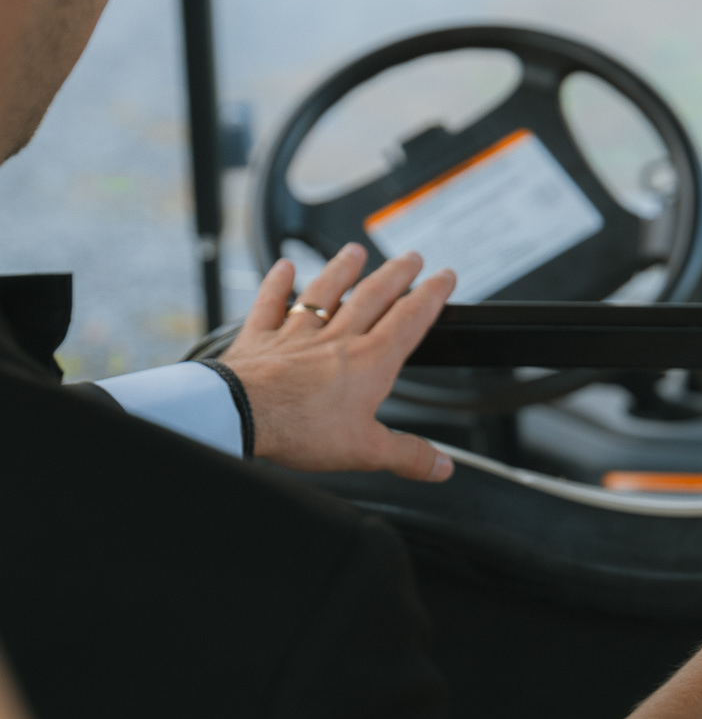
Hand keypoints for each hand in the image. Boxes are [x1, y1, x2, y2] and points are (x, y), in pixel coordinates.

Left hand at [222, 244, 455, 480]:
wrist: (240, 414)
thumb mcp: (366, 451)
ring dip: (343, 270)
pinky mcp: (260, 337)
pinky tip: (284, 268)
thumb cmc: (298, 427)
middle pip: (372, 296)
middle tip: (411, 257)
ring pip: (325, 292)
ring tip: (355, 252)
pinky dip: (277, 283)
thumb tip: (440, 466)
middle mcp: (335, 338)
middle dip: (397, 274)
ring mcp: (296, 334)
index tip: (444, 277)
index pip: (409, 319)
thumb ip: (407, 455)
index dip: (432, 295)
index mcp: (368, 362)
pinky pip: (270, 303)